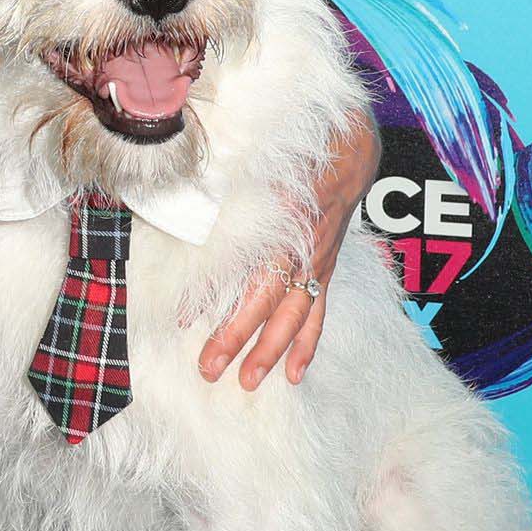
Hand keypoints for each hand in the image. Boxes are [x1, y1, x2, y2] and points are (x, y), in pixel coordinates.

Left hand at [199, 106, 381, 390]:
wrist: (349, 148)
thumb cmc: (296, 152)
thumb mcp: (260, 160)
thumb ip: (225, 183)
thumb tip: (182, 199)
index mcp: (283, 222)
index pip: (249, 271)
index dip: (218, 299)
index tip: (183, 320)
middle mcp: (302, 248)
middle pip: (268, 303)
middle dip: (238, 338)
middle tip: (208, 369)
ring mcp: (318, 262)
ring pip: (295, 316)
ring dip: (271, 352)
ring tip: (247, 383)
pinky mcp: (325, 269)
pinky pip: (318, 314)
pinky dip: (306, 345)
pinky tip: (294, 375)